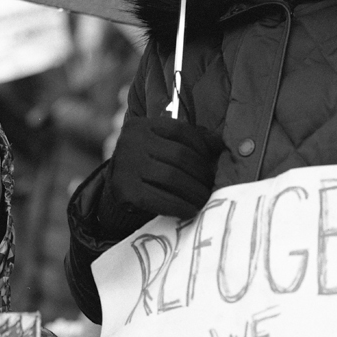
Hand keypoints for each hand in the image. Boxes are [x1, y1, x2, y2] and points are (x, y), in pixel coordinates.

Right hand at [104, 114, 220, 222]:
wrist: (115, 190)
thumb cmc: (146, 166)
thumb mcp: (162, 146)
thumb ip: (188, 141)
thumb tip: (221, 145)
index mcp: (143, 125)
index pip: (181, 130)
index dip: (203, 146)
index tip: (215, 161)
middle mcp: (132, 141)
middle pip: (180, 156)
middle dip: (202, 173)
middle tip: (212, 186)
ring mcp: (126, 165)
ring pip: (172, 177)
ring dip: (194, 192)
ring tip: (204, 199)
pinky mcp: (124, 190)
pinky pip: (159, 199)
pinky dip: (179, 206)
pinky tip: (190, 210)